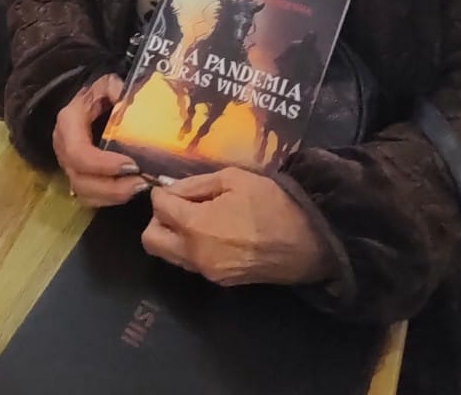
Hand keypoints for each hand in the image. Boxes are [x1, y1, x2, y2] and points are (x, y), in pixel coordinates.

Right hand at [52, 75, 147, 206]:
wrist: (90, 101)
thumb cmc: (99, 93)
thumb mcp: (106, 83)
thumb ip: (115, 87)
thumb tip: (125, 98)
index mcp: (68, 124)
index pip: (78, 153)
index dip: (103, 164)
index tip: (132, 164)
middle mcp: (64, 148)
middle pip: (80, 180)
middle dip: (112, 187)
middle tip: (141, 183)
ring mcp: (69, 165)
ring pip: (85, 194)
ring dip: (113, 196)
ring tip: (140, 187)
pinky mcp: (79, 176)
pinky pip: (91, 198)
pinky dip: (111, 199)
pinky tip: (131, 190)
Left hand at [141, 168, 333, 285]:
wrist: (309, 242)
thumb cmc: (272, 204)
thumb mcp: (233, 179)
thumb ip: (194, 184)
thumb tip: (169, 188)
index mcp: (197, 227)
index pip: (159, 208)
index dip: (162, 193)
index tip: (172, 186)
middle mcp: (196, 255)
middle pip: (151, 240)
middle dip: (158, 219)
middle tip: (178, 204)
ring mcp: (208, 272)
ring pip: (168, 255)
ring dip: (171, 235)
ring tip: (196, 216)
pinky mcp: (220, 281)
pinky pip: (189, 263)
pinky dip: (189, 247)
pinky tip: (211, 232)